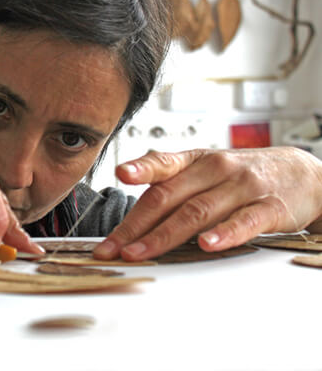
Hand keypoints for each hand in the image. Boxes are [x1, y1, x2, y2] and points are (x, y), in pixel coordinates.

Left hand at [93, 147, 321, 261]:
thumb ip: (172, 187)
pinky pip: (243, 221)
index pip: (163, 164)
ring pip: (197, 211)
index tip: (121, 174)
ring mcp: (241, 188)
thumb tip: (132, 215)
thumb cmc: (242, 175)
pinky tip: (208, 245)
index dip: (141, 169)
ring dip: (165, 235)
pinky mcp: (268, 208)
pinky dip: (224, 234)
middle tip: (112, 249)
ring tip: (141, 252)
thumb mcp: (206, 171)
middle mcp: (215, 169)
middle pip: (168, 197)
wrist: (303, 174)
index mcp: (195, 161)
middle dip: (136, 226)